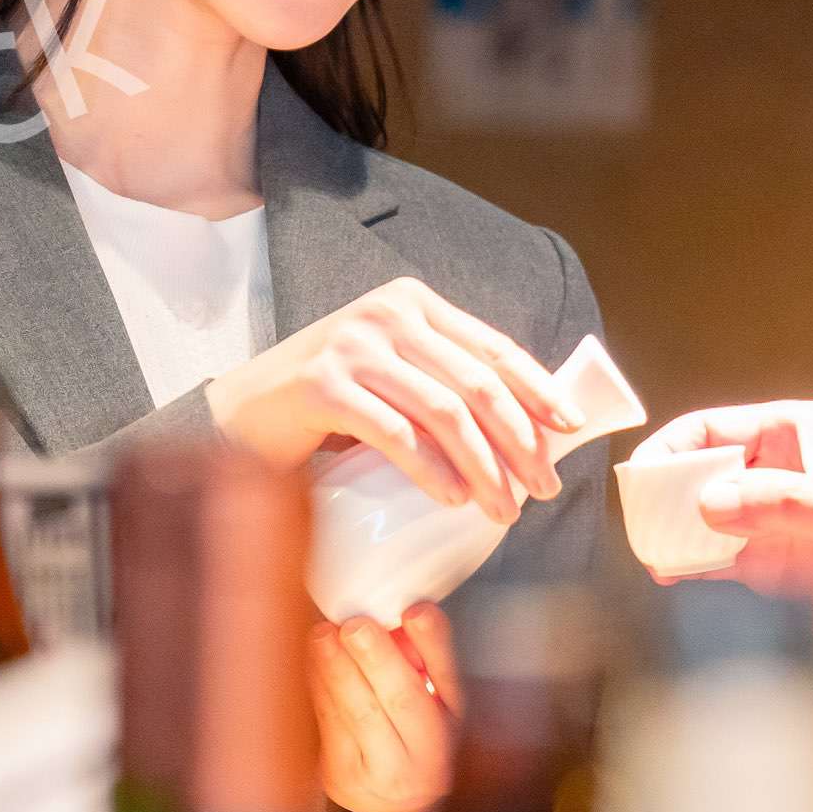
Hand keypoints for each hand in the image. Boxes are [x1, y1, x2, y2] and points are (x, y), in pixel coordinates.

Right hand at [207, 277, 578, 523]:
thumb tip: (524, 430)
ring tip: (503, 508)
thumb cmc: (328, 401)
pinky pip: (396, 434)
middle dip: (520, 442)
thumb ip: (442, 381)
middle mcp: (387, 313)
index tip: (571, 428)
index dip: (539, 389)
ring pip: (444, 412)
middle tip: (542, 489)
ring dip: (484, 467)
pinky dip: (432, 471)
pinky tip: (455, 498)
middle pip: (477, 384)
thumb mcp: (393, 373)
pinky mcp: (322, 385)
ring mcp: (352, 346)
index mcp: (413, 303)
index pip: (493, 348)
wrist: (241, 410)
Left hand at [312, 604, 457, 811]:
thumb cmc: (421, 741)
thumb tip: (398, 616)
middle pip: (401, 700)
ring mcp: (382, 773)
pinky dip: (319, 687)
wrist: (401, 811)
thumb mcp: (439, 704)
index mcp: (454, 726)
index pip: (448, 679)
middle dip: (375, 658)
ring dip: (335, 668)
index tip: (416, 610)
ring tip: (323, 635)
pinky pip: (329, 725)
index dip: (433, 644)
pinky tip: (314, 660)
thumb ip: (427, 661)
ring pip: (356, 713)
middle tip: (355, 624)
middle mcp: (426, 756)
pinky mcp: (342, 778)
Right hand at [625, 401, 812, 679]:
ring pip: (706, 518)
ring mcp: (778, 520)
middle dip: (668, 495)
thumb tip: (708, 502)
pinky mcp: (778, 565)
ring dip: (676, 533)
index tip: (643, 479)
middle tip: (642, 523)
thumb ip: (780, 505)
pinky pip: (720, 558)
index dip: (674, 449)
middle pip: (702, 472)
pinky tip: (670, 574)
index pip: (717, 428)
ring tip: (650, 552)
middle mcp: (784, 471)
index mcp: (802, 434)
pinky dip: (692, 564)